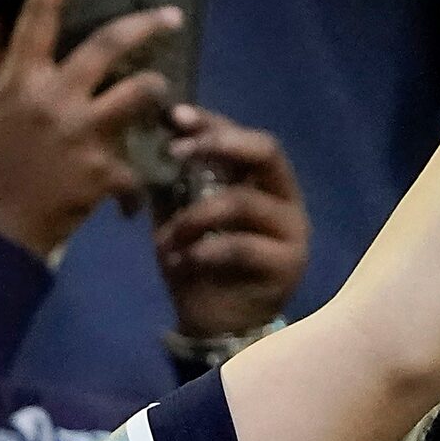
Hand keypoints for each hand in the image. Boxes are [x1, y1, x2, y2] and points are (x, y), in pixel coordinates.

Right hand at [0, 0, 178, 258]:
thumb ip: (18, 98)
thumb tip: (34, 81)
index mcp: (18, 82)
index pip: (39, 12)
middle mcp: (51, 98)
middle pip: (109, 44)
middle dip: (147, 26)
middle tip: (171, 15)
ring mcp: (79, 133)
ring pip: (141, 93)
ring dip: (157, 96)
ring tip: (165, 105)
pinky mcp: (102, 171)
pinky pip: (136, 168)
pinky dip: (132, 189)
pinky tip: (125, 207)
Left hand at [154, 108, 309, 338]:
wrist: (212, 325)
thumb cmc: (197, 264)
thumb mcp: (176, 215)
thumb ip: (171, 181)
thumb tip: (147, 135)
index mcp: (261, 182)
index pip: (244, 136)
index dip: (213, 122)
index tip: (175, 115)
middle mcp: (285, 199)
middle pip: (266, 151)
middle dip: (218, 144)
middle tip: (177, 152)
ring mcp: (293, 232)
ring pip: (245, 201)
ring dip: (195, 215)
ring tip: (167, 237)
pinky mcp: (288, 265)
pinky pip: (241, 246)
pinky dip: (202, 251)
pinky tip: (181, 263)